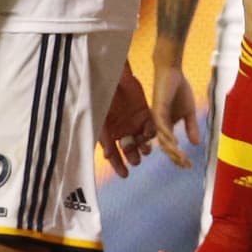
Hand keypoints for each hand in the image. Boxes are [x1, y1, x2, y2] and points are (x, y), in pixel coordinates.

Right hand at [98, 62, 156, 178]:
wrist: (111, 76)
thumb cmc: (100, 98)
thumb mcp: (99, 119)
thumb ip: (103, 137)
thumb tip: (108, 157)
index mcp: (109, 133)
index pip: (114, 154)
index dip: (118, 165)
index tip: (125, 175)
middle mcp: (122, 129)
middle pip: (129, 148)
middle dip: (133, 156)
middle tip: (136, 161)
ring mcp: (133, 121)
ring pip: (141, 139)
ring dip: (144, 146)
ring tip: (146, 150)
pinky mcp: (144, 111)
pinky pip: (150, 125)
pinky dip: (151, 131)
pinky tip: (152, 135)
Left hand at [151, 62, 199, 169]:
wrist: (172, 72)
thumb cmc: (179, 90)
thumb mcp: (188, 112)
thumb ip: (191, 127)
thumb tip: (196, 144)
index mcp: (165, 127)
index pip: (171, 146)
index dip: (179, 157)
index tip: (189, 165)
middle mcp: (159, 126)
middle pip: (166, 147)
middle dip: (176, 157)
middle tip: (186, 165)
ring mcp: (157, 119)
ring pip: (163, 140)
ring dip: (172, 150)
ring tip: (181, 158)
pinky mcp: (157, 111)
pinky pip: (161, 127)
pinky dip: (167, 137)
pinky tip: (175, 144)